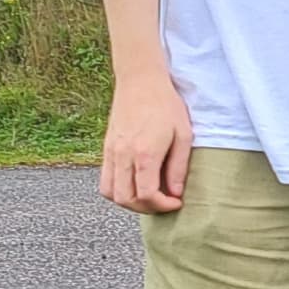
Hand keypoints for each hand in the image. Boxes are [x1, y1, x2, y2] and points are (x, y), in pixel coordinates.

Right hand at [100, 67, 193, 212]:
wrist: (140, 80)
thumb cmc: (166, 104)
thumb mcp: (183, 134)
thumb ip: (178, 167)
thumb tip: (175, 193)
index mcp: (144, 153)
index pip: (146, 195)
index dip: (162, 206)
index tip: (176, 202)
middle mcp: (123, 155)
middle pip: (126, 199)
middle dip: (146, 208)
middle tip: (163, 202)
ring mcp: (112, 152)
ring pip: (111, 193)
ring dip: (129, 201)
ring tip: (148, 195)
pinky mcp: (107, 148)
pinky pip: (105, 180)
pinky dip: (118, 189)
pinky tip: (135, 183)